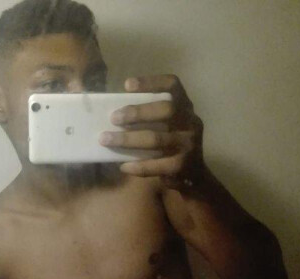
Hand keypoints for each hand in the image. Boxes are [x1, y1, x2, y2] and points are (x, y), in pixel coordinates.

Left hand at [99, 74, 204, 189]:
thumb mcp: (166, 124)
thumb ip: (148, 115)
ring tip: (106, 140)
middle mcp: (190, 122)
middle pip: (167, 109)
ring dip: (128, 139)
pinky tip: (123, 166)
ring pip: (157, 139)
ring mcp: (189, 144)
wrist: (193, 175)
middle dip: (137, 112)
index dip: (152, 82)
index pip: (173, 85)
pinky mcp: (183, 166)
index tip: (127, 85)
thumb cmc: (170, 142)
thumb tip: (113, 111)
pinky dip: (138, 166)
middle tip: (113, 118)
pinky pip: (157, 165)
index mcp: (184, 106)